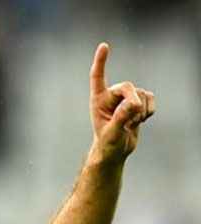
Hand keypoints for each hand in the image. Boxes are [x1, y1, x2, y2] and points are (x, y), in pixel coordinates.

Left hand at [88, 42, 154, 164]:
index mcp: (98, 100)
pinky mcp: (139, 102)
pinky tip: (140, 120)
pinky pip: (151, 99)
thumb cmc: (107, 144)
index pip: (98, 77)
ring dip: (141, 112)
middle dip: (134, 102)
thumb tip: (133, 104)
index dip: (101, 61)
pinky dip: (150, 111)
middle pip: (128, 87)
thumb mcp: (111, 133)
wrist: (115, 151)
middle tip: (133, 120)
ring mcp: (126, 98)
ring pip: (141, 94)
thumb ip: (120, 118)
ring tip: (131, 124)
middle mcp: (111, 96)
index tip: (104, 46)